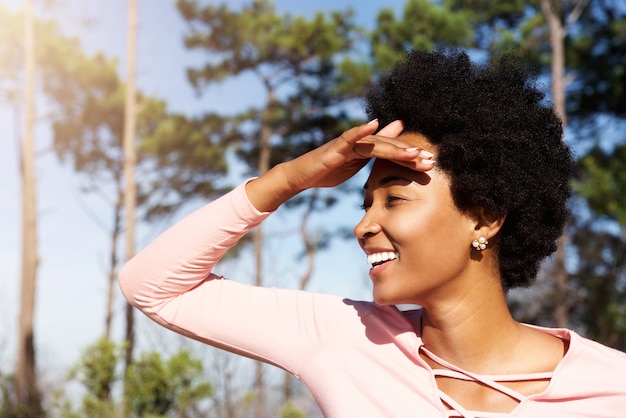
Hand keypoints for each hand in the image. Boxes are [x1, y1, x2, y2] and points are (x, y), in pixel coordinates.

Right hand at [246, 120, 434, 211]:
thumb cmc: (329, 169)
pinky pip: (349, 138)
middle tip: (430, 161)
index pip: (393, 151)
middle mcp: (360, 142)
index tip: (431, 163)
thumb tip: (394, 134)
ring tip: (413, 152)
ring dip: (394, 147)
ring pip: (375, 144)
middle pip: (389, 146)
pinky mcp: (334, 149)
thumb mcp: (356, 162)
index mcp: (367, 149)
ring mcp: (347, 145)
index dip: (411, 156)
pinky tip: (372, 124)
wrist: (302, 175)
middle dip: (409, 154)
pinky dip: (360, 130)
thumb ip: (375, 150)